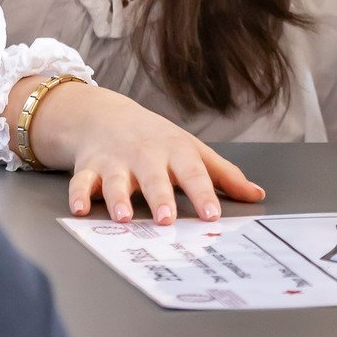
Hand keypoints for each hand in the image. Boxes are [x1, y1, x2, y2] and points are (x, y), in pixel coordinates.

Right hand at [5, 77, 264, 224]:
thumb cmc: (158, 140)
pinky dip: (79, 195)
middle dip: (161, 197)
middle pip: (155, 177)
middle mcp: (147, 156)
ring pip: (117, 181)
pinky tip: (80, 209)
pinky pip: (82, 182)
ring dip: (119, 199)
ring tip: (124, 218)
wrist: (106, 116)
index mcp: (177, 152)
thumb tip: (257, 195)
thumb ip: (225, 175)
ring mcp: (116, 161)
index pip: (194, 174)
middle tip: (166, 220)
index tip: (212, 216)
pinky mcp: (88, 168)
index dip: (204, 195)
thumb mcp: (193, 151)